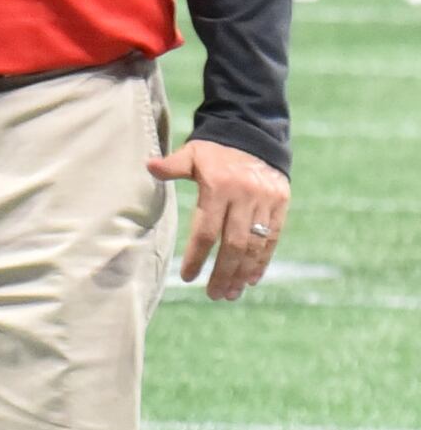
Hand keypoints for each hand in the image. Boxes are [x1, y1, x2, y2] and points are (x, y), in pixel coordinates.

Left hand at [151, 138, 289, 300]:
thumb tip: (149, 166)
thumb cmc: (214, 151)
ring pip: (255, 245)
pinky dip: (262, 261)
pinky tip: (251, 279)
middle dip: (223, 273)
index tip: (188, 277)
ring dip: (243, 272)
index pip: (207, 230)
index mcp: (219, 188)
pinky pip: (273, 238)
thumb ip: (172, 165)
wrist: (254, 135)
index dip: (197, 256)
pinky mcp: (281, 205)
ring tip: (231, 293)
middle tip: (213, 295)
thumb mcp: (192, 153)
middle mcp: (245, 198)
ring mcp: (265, 203)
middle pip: (234, 244)